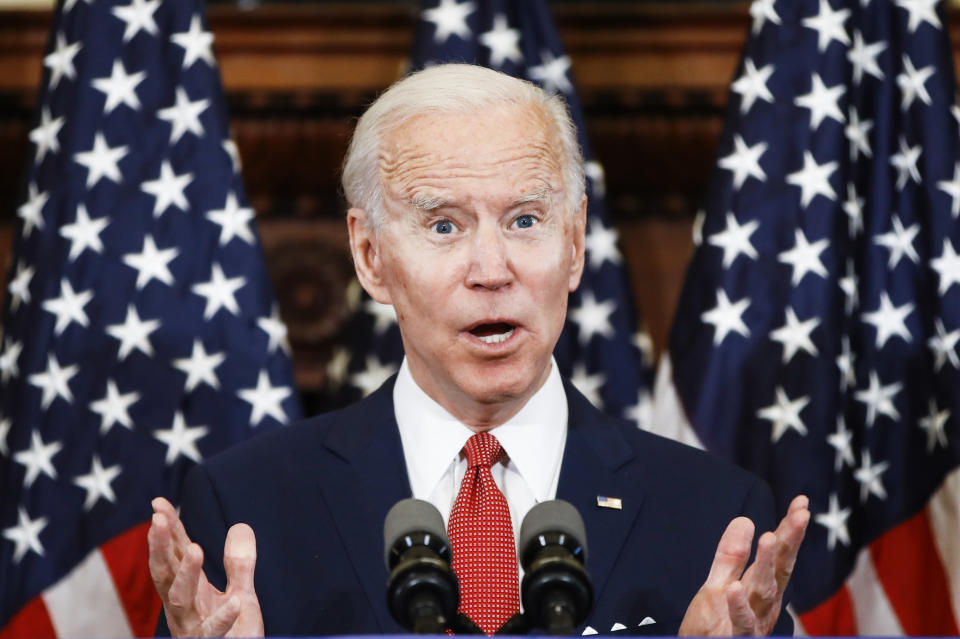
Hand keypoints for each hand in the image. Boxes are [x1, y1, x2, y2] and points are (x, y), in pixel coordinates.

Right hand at [148, 497, 264, 636]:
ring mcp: (193, 628)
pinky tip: (236, 602)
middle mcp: (183, 608)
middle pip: (165, 573)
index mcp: (189, 592)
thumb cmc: (234, 636)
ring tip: (196, 548)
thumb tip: (240, 526)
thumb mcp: (240, 594)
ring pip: (180, 600)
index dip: (167, 530)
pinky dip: (223, 618)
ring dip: (186, 575)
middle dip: (160, 546)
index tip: (159, 504)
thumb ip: (239, 564)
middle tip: (159, 519)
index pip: (173, 555)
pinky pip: (214, 633)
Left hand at [678, 495, 809, 635]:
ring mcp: (754, 623)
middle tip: (801, 514)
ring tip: (769, 536)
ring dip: (767, 565)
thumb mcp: (719, 585)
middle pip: (780, 569)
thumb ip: (731, 557)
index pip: (779, 554)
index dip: (790, 529)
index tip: (801, 502)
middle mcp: (764, 605)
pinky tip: (735, 588)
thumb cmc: (713, 627)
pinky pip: (740, 624)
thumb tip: (745, 519)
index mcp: (763, 589)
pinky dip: (739, 606)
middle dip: (790, 541)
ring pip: (764, 592)